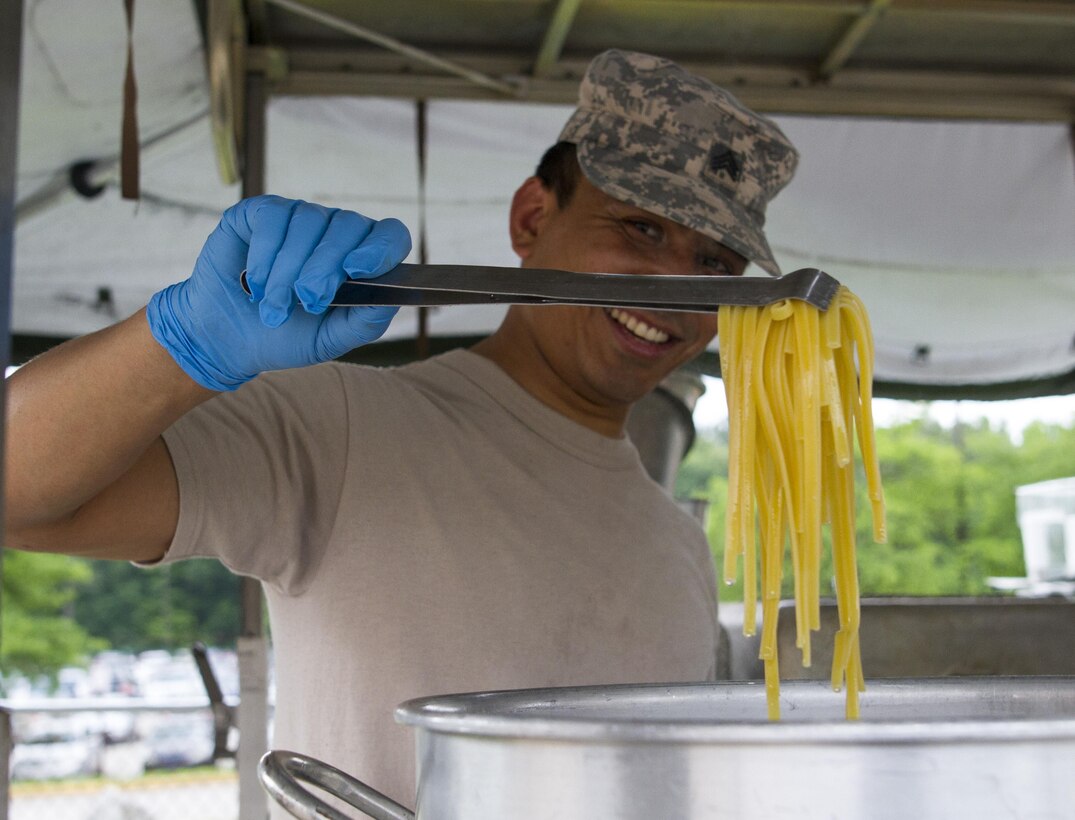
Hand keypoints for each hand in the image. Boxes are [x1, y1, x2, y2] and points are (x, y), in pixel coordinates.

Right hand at [147, 196, 410, 389]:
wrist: (229, 339)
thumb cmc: (287, 336)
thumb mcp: (331, 339)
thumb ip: (365, 321)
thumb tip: (390, 299)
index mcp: (362, 258)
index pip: (390, 235)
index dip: (381, 247)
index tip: (360, 270)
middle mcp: (335, 231)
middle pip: (347, 227)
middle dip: (325, 269)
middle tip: (308, 302)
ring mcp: (300, 217)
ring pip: (308, 223)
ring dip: (289, 272)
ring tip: (274, 308)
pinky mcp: (263, 212)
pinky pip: (274, 218)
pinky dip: (264, 254)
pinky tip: (254, 284)